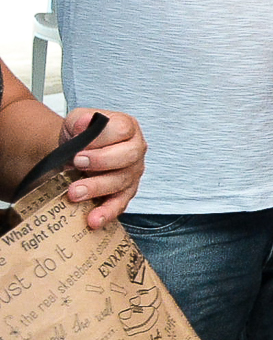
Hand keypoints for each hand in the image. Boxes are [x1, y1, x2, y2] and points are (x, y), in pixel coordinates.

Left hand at [60, 108, 143, 229]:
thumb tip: (84, 124)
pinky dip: (107, 212)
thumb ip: (81, 120)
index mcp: (127, 127)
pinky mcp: (125, 193)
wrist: (71, 155)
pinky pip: (120, 204)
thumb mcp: (76, 121)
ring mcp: (132, 173)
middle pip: (129, 156)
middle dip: (102, 162)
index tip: (80, 150)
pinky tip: (93, 219)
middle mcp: (135, 150)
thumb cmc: (79, 137)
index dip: (102, 140)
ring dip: (97, 188)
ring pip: (122, 181)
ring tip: (74, 193)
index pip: (123, 130)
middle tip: (77, 165)